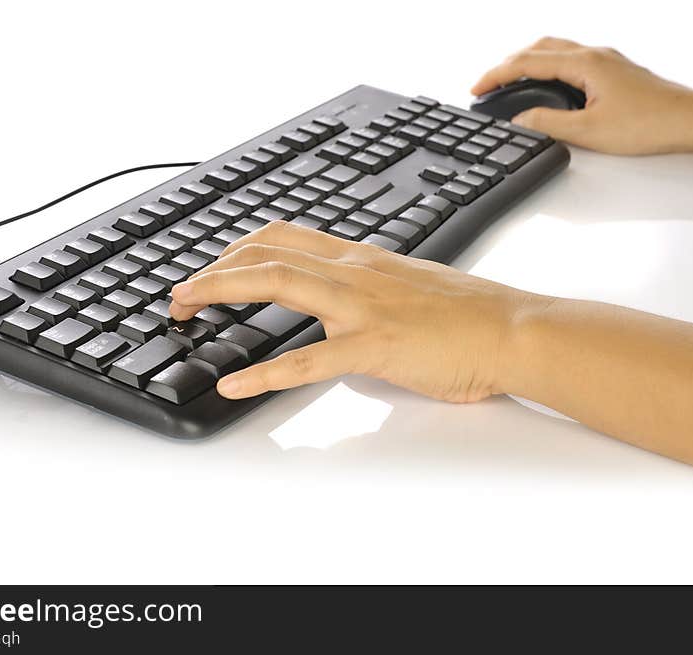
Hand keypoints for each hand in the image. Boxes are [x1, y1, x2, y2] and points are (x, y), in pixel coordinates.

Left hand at [169, 221, 534, 400]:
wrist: (514, 330)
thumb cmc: (468, 315)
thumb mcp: (408, 286)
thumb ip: (366, 289)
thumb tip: (335, 305)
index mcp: (361, 259)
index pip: (284, 236)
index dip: (237, 249)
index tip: (211, 268)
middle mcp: (355, 272)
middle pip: (267, 252)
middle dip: (212, 269)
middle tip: (179, 294)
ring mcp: (364, 305)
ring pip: (278, 283)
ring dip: (220, 293)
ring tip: (181, 313)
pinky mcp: (376, 345)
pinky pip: (310, 359)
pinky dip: (265, 374)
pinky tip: (235, 388)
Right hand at [471, 37, 692, 154]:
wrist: (689, 121)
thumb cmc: (649, 124)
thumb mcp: (588, 131)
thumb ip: (548, 124)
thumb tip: (519, 122)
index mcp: (584, 64)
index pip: (527, 62)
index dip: (496, 75)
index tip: (476, 89)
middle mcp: (594, 55)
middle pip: (538, 48)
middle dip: (507, 64)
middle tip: (488, 85)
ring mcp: (605, 61)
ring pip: (555, 50)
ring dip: (527, 62)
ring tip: (509, 83)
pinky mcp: (613, 72)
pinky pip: (570, 59)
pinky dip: (547, 67)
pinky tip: (545, 86)